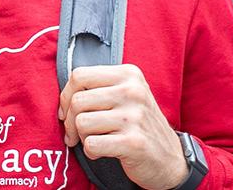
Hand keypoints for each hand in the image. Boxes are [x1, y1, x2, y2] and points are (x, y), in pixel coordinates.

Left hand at [58, 64, 188, 189]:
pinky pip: (91, 144)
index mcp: (129, 74)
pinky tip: (102, 152)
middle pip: (77, 101)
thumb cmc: (139, 125)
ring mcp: (135, 116)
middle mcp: (133, 91)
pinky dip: (90, 152)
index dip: (66, 96)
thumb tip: (62, 98)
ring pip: (81, 122)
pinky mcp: (133, 142)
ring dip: (81, 137)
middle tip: (76, 133)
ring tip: (94, 140)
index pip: (79, 75)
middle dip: (70, 121)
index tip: (68, 111)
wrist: (170, 158)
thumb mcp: (127, 95)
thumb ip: (99, 88)